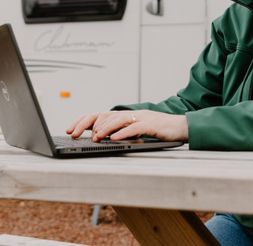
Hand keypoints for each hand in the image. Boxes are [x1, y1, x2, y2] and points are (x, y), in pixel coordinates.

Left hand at [66, 110, 187, 141]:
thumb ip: (120, 132)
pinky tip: (114, 139)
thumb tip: (100, 139)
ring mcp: (140, 118)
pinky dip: (123, 132)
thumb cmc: (159, 131)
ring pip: (117, 120)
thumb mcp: (136, 131)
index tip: (70, 130)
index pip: (99, 115)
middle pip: (104, 115)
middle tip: (75, 135)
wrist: (182, 127)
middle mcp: (130, 114)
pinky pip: (134, 127)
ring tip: (94, 138)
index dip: (83, 122)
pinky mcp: (151, 125)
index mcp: (124, 116)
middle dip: (87, 124)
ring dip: (103, 129)